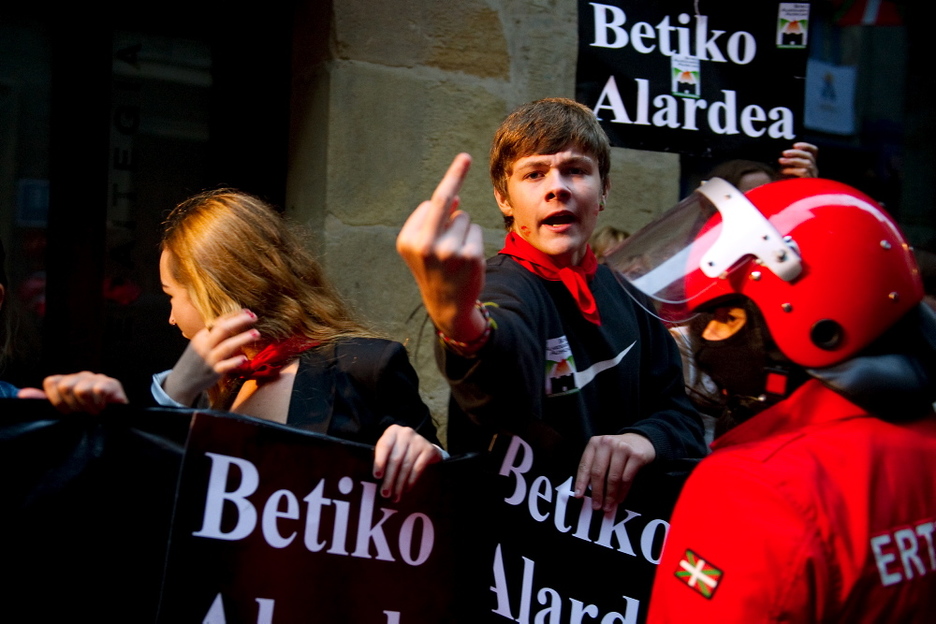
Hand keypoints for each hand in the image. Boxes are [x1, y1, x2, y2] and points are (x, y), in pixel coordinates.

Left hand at [22, 371, 128, 413]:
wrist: (116, 426)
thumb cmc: (87, 419)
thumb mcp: (63, 411)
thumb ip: (44, 402)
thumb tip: (23, 393)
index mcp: (68, 380)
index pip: (51, 382)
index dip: (56, 401)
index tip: (67, 412)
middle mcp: (82, 375)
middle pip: (65, 386)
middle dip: (72, 406)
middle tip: (82, 414)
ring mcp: (98, 378)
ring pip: (80, 389)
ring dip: (86, 407)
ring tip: (93, 412)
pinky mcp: (112, 383)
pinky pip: (98, 391)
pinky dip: (98, 404)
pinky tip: (103, 409)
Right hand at [162, 309, 258, 405]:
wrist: (182, 381)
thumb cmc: (195, 360)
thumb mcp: (201, 344)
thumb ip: (214, 336)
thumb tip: (234, 323)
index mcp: (202, 336)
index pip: (219, 321)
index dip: (234, 315)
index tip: (248, 311)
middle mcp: (205, 345)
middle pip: (222, 329)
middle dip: (239, 321)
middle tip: (254, 317)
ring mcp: (209, 359)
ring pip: (227, 346)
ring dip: (242, 338)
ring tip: (256, 333)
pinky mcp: (214, 372)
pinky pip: (225, 366)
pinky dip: (234, 362)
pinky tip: (244, 358)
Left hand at [373, 424, 443, 502]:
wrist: (423, 446)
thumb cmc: (399, 450)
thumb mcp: (390, 448)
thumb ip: (382, 458)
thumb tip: (374, 480)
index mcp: (392, 432)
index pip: (384, 446)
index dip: (380, 462)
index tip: (377, 476)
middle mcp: (406, 433)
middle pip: (395, 459)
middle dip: (389, 478)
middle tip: (385, 494)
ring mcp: (419, 440)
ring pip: (406, 466)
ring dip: (399, 484)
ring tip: (395, 497)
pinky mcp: (429, 450)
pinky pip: (418, 468)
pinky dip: (411, 481)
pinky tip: (406, 489)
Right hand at [396, 153, 487, 342]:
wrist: (447, 305)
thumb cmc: (433, 269)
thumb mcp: (421, 246)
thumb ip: (432, 220)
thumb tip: (454, 197)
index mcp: (408, 240)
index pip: (430, 204)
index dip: (444, 199)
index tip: (456, 167)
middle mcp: (425, 245)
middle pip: (443, 199)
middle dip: (454, 174)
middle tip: (464, 156)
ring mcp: (450, 251)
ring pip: (464, 217)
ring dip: (462, 229)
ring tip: (454, 254)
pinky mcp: (471, 256)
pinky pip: (476, 230)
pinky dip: (473, 239)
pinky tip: (466, 259)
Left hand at [574, 433, 655, 511]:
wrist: (640, 440)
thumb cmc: (617, 451)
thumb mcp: (602, 453)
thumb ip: (594, 467)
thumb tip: (587, 491)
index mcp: (595, 443)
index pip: (585, 465)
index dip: (580, 482)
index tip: (578, 496)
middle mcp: (607, 443)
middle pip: (598, 473)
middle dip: (597, 493)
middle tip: (596, 506)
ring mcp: (622, 448)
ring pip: (613, 478)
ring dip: (610, 496)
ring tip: (609, 506)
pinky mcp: (636, 456)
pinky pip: (627, 479)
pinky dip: (622, 492)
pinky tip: (620, 499)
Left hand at [778, 142, 817, 178]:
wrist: (785, 199)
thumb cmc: (784, 181)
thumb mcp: (786, 168)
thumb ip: (788, 159)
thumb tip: (784, 151)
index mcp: (810, 164)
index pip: (814, 151)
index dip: (806, 146)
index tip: (795, 145)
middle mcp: (813, 169)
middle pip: (809, 156)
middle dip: (796, 152)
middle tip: (784, 153)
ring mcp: (812, 176)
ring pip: (807, 163)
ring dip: (792, 160)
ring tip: (781, 160)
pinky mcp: (808, 182)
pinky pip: (804, 172)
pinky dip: (793, 170)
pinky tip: (784, 171)